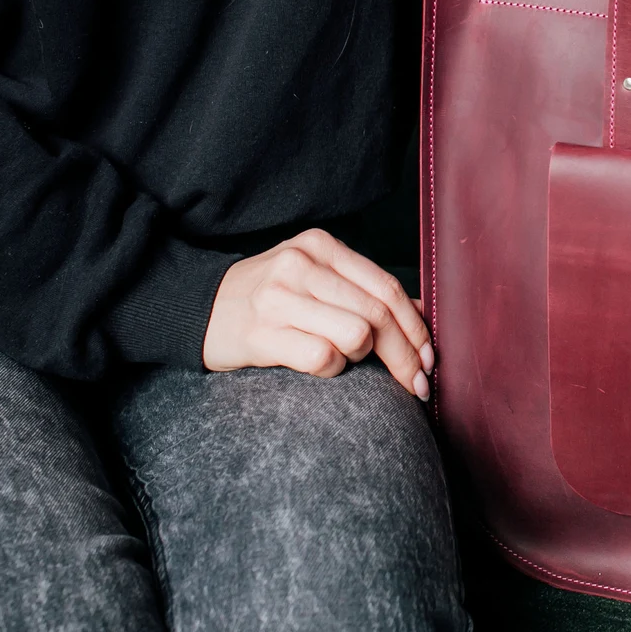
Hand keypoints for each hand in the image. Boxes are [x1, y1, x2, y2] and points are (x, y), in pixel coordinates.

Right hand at [203, 229, 434, 399]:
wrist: (199, 310)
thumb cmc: (268, 299)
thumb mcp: (315, 278)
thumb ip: (363, 289)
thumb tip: (420, 311)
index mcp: (321, 246)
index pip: (387, 287)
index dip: (417, 328)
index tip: (430, 359)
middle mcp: (301, 265)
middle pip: (378, 314)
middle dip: (406, 356)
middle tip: (418, 385)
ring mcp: (279, 297)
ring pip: (357, 334)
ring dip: (361, 357)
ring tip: (345, 360)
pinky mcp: (262, 333)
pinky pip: (323, 358)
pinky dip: (332, 369)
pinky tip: (319, 367)